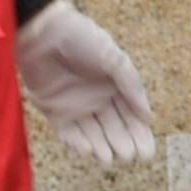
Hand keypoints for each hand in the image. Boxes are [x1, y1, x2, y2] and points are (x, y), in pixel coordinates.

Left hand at [17, 0, 156, 163]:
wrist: (42, 32)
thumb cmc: (81, 39)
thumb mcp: (114, 58)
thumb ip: (132, 86)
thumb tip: (148, 116)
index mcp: (115, 86)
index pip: (131, 115)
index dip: (140, 133)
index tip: (147, 151)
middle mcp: (97, 99)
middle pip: (114, 128)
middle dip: (123, 143)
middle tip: (129, 156)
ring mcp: (76, 106)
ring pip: (93, 133)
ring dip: (101, 146)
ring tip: (108, 158)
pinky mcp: (54, 110)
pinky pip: (68, 132)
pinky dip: (77, 142)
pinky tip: (86, 149)